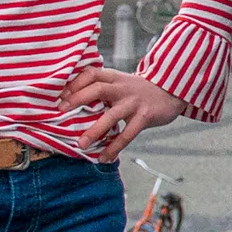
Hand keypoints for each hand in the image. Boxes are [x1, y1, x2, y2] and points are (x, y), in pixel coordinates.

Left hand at [58, 65, 187, 162]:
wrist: (171, 91)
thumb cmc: (138, 90)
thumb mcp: (120, 83)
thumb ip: (102, 89)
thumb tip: (71, 103)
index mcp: (114, 78)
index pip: (91, 74)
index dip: (75, 83)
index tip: (60, 95)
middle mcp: (122, 88)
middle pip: (98, 89)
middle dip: (78, 99)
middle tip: (61, 111)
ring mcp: (133, 102)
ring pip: (112, 115)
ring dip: (95, 131)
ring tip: (82, 145)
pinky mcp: (144, 116)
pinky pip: (127, 134)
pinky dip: (114, 147)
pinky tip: (105, 157)